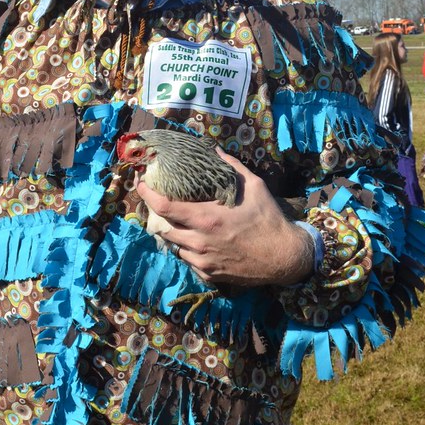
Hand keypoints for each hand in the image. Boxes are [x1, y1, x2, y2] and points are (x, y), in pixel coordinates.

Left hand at [136, 151, 313, 287]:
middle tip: (161, 201)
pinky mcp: (209, 275)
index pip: (164, 206)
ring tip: (182, 221)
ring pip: (175, 245)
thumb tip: (214, 149)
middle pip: (164, 227)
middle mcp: (199, 242)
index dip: (147, 194)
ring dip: (175, 232)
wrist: (284, 257)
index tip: (141, 184)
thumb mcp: (253, 186)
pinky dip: (188, 249)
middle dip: (159, 214)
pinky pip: (188, 260)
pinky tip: (198, 240)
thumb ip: (230, 166)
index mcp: (206, 218)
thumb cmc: (268, 219)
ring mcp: (203, 261)